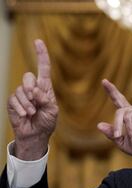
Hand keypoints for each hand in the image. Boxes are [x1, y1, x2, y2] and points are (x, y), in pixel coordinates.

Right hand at [7, 39, 57, 160]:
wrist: (35, 134)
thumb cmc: (46, 121)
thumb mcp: (52, 111)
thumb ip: (45, 99)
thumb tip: (35, 90)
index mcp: (45, 87)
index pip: (43, 68)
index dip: (41, 55)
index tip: (38, 42)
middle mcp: (32, 88)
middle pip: (28, 76)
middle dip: (31, 89)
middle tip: (36, 101)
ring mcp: (21, 94)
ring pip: (20, 89)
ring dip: (28, 103)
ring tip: (32, 113)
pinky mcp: (12, 102)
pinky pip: (14, 99)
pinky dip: (21, 108)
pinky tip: (24, 115)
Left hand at [98, 79, 131, 164]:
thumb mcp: (122, 143)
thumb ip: (112, 134)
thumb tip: (99, 125)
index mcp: (129, 115)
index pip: (119, 100)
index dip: (111, 91)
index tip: (104, 81)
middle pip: (119, 113)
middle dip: (117, 126)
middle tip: (119, 137)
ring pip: (127, 117)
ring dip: (131, 131)